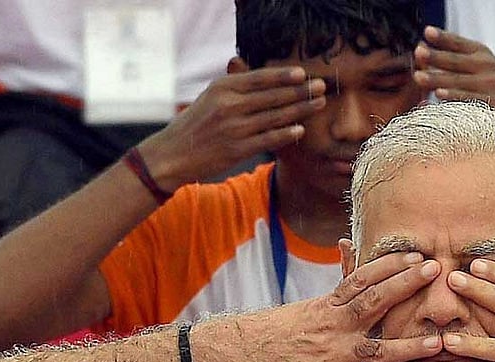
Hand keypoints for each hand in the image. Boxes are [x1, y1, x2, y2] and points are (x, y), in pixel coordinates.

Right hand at [137, 66, 327, 190]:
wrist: (173, 154)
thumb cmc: (197, 124)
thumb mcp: (211, 97)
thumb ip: (237, 87)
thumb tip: (267, 77)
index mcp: (222, 88)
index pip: (259, 78)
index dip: (283, 75)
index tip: (302, 73)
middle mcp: (229, 105)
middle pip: (272, 96)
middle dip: (300, 91)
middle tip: (321, 86)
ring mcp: (234, 128)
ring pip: (275, 117)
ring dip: (300, 110)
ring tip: (319, 104)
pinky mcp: (237, 149)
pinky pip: (268, 139)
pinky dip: (286, 133)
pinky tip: (301, 129)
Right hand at [197, 252, 444, 361]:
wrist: (231, 357)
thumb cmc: (270, 332)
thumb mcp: (305, 304)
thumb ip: (336, 282)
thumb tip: (346, 244)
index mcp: (326, 304)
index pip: (361, 277)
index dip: (390, 265)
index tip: (416, 253)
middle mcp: (331, 325)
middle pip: (373, 301)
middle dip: (405, 286)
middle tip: (436, 270)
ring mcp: (330, 353)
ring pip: (375, 347)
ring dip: (407, 345)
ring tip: (437, 341)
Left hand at [413, 26, 494, 111]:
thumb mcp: (483, 69)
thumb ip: (459, 62)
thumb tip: (424, 58)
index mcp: (482, 54)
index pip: (459, 43)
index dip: (443, 37)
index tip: (427, 32)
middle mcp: (486, 65)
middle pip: (455, 60)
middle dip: (435, 56)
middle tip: (418, 53)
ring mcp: (489, 84)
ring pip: (458, 81)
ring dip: (437, 78)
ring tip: (418, 77)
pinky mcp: (492, 103)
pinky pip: (468, 99)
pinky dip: (454, 96)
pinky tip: (439, 95)